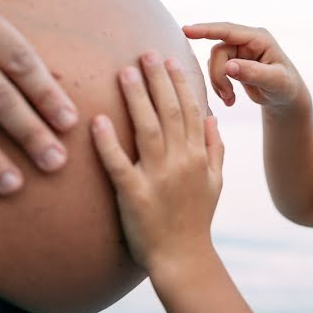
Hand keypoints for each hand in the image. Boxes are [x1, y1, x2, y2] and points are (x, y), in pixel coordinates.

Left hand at [91, 51, 224, 272]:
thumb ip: (214, 148)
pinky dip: (108, 142)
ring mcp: (157, 178)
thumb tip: (212, 117)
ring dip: (135, 98)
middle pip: (168, 112)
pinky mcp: (134, 195)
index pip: (189, 110)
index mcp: (197, 156)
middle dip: (157, 79)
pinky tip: (97, 120)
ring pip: (146, 129)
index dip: (179, 82)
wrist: (184, 259)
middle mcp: (180, 162)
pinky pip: (119, 163)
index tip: (170, 59)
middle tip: (145, 53)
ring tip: (123, 71)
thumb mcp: (215, 182)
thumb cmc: (196, 220)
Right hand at [183, 22, 309, 112]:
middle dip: (219, 75)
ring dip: (219, 83)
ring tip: (230, 99)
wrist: (285, 97)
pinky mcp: (232, 62)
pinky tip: (230, 99)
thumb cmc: (286, 87)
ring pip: (214, 63)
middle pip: (218, 51)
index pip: (228, 31)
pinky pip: (216, 71)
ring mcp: (238, 51)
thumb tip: (229, 67)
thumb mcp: (275, 81)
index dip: (206, 30)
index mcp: (258, 38)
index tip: (186, 30)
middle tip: (227, 96)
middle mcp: (246, 41)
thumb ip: (253, 73)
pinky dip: (219, 87)